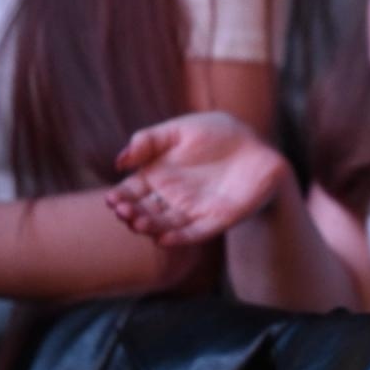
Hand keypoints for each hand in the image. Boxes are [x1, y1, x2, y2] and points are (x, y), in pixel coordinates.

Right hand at [105, 112, 290, 246]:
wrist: (257, 145)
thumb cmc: (217, 134)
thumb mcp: (180, 130)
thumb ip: (149, 140)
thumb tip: (120, 162)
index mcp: (157, 176)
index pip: (131, 192)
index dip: (120, 197)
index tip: (112, 198)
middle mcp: (170, 198)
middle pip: (144, 211)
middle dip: (131, 213)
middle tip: (123, 210)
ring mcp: (192, 211)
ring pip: (165, 225)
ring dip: (150, 227)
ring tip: (138, 223)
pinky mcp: (215, 220)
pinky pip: (195, 233)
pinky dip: (179, 238)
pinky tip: (164, 239)